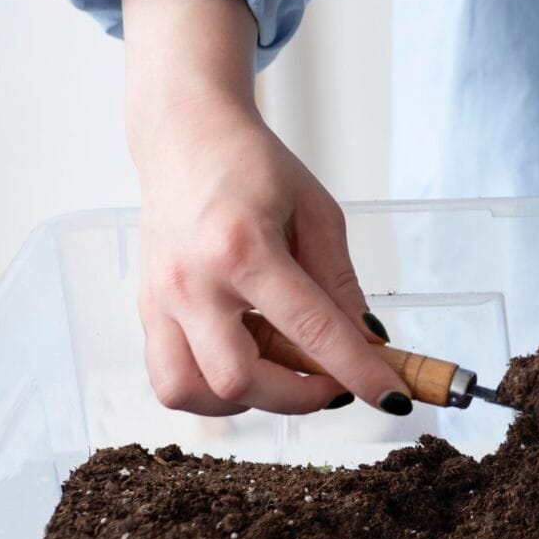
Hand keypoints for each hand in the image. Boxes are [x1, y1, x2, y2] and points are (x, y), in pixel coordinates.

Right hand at [121, 0, 409, 415]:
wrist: (185, 138)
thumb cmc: (252, 166)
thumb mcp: (317, 213)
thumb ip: (340, 283)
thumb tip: (369, 341)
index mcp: (243, 248)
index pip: (310, 331)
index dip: (359, 372)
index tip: (392, 397)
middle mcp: (193, 281)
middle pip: (240, 380)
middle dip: (300, 398)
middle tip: (334, 382)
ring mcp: (160, 300)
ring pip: (191, 393)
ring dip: (247, 401)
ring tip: (282, 372)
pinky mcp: (146, 311)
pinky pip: (170, 378)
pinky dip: (211, 390)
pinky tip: (246, 361)